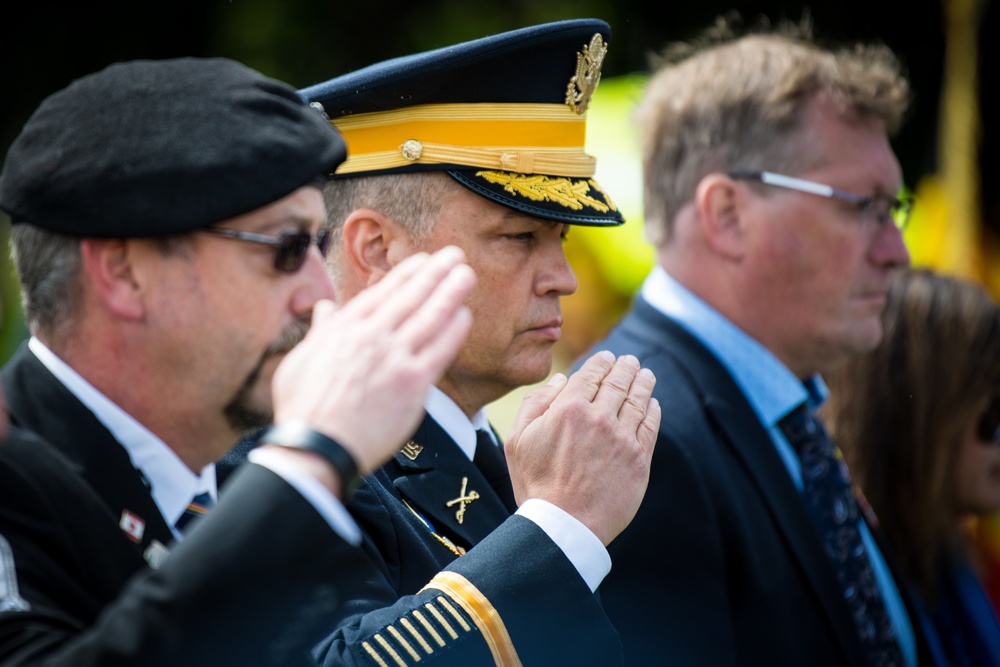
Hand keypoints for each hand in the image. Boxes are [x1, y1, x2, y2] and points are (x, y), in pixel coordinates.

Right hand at [271, 245, 473, 473]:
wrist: (317, 445)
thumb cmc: (304, 409)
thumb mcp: (299, 361)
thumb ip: (320, 331)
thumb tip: (324, 308)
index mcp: (345, 329)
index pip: (383, 292)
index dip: (407, 274)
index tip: (424, 261)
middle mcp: (372, 336)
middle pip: (411, 296)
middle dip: (435, 272)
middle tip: (455, 255)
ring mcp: (394, 358)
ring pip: (429, 316)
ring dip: (451, 291)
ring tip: (466, 274)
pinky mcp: (412, 383)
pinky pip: (440, 349)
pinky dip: (454, 330)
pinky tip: (465, 315)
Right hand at [505, 351, 659, 545]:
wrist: (563, 526)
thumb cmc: (535, 484)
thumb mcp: (517, 440)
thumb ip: (535, 403)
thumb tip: (561, 380)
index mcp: (569, 408)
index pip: (593, 372)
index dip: (603, 361)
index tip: (608, 358)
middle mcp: (599, 418)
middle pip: (619, 381)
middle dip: (626, 367)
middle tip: (630, 361)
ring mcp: (622, 439)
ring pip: (639, 400)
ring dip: (643, 382)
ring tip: (646, 374)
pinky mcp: (638, 460)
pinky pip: (650, 426)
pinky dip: (653, 410)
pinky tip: (652, 404)